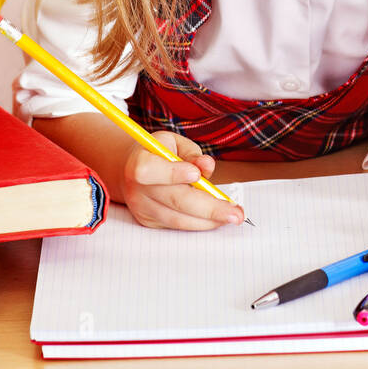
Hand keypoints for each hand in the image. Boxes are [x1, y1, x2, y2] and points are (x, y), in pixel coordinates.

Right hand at [121, 130, 246, 229]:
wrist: (132, 169)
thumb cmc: (158, 152)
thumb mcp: (174, 143)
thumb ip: (192, 153)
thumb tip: (207, 165)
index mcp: (138, 161)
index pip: (149, 170)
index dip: (173, 173)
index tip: (197, 174)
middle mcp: (136, 188)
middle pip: (173, 200)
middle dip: (209, 208)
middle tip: (235, 213)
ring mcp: (142, 208)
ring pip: (178, 218)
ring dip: (208, 220)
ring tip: (232, 216)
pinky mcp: (149, 222)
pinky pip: (177, 225)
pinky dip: (199, 223)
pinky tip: (215, 218)